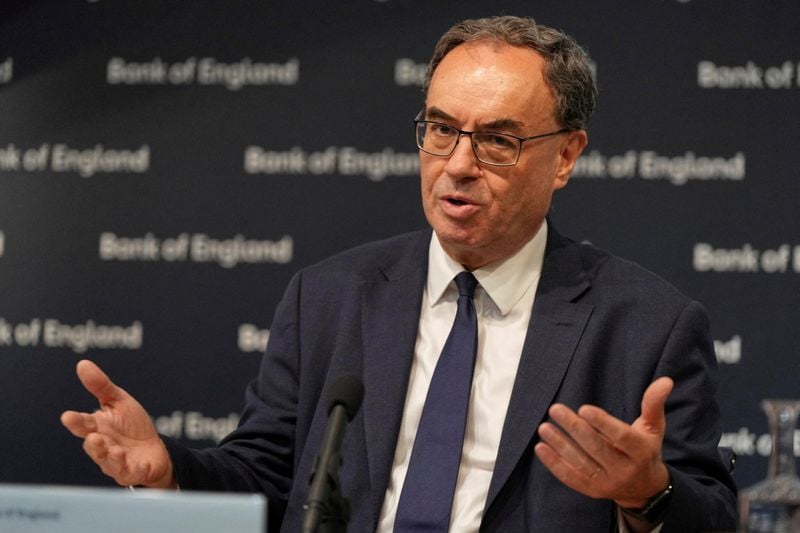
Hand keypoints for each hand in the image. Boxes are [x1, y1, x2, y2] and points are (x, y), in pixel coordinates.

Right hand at [61, 359, 175, 488]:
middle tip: (93, 437)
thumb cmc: (131, 426)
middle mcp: (104, 447)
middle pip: (95, 447)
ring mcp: (118, 462)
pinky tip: (141, 465)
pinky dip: (137, 469)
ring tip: (116, 451)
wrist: (153, 450)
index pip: (84, 424)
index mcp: (98, 428)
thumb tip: (82, 364)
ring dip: (112, 458)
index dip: (76, 421)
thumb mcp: (119, 402)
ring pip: (111, 463)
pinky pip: (134, 472)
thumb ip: (100, 386)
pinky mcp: (135, 471)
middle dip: (94, 444)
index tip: (67, 416)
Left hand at [534, 377, 672, 509]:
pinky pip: (570, 478)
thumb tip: (665, 380)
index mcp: (641, 452)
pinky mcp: (592, 491)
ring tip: (544, 427)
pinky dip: (554, 463)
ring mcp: (607, 483)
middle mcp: (624, 470)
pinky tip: (541, 447)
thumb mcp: (653, 427)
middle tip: (556, 409)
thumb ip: (653, 403)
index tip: (583, 408)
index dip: (602, 423)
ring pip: (581, 463)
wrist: (644, 488)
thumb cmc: (645, 449)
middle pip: (596, 448)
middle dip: (574, 428)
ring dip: (560, 445)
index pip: (620, 437)